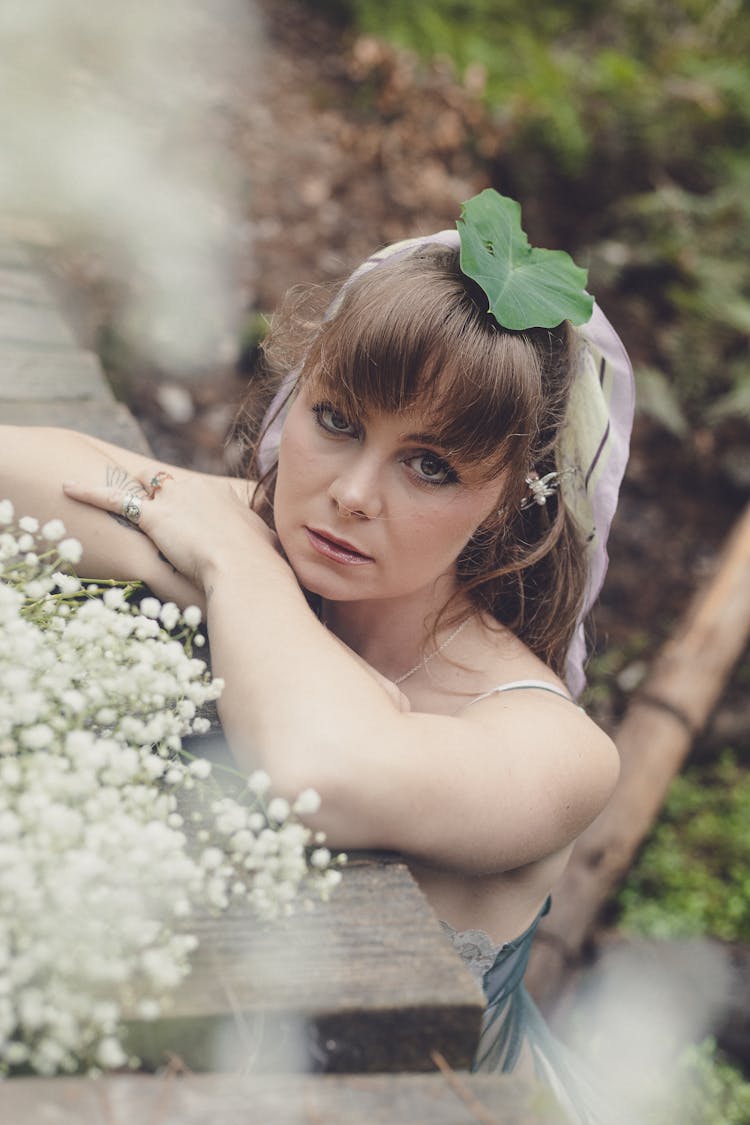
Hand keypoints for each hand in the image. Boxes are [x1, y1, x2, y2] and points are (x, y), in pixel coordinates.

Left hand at [62, 470, 281, 589]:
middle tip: (134, 487)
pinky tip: (67, 486)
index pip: (194, 489)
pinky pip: (112, 498)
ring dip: (122, 482)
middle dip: (150, 485)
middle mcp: (196, 489)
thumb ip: (259, 548)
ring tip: (96, 476)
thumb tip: (270, 561)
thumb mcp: (264, 551)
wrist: (246, 570)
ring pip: (140, 482)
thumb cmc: (260, 568)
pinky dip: (88, 491)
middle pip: (165, 480)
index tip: (174, 505)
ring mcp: (173, 500)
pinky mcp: (152, 516)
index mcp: (221, 496)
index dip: (182, 499)